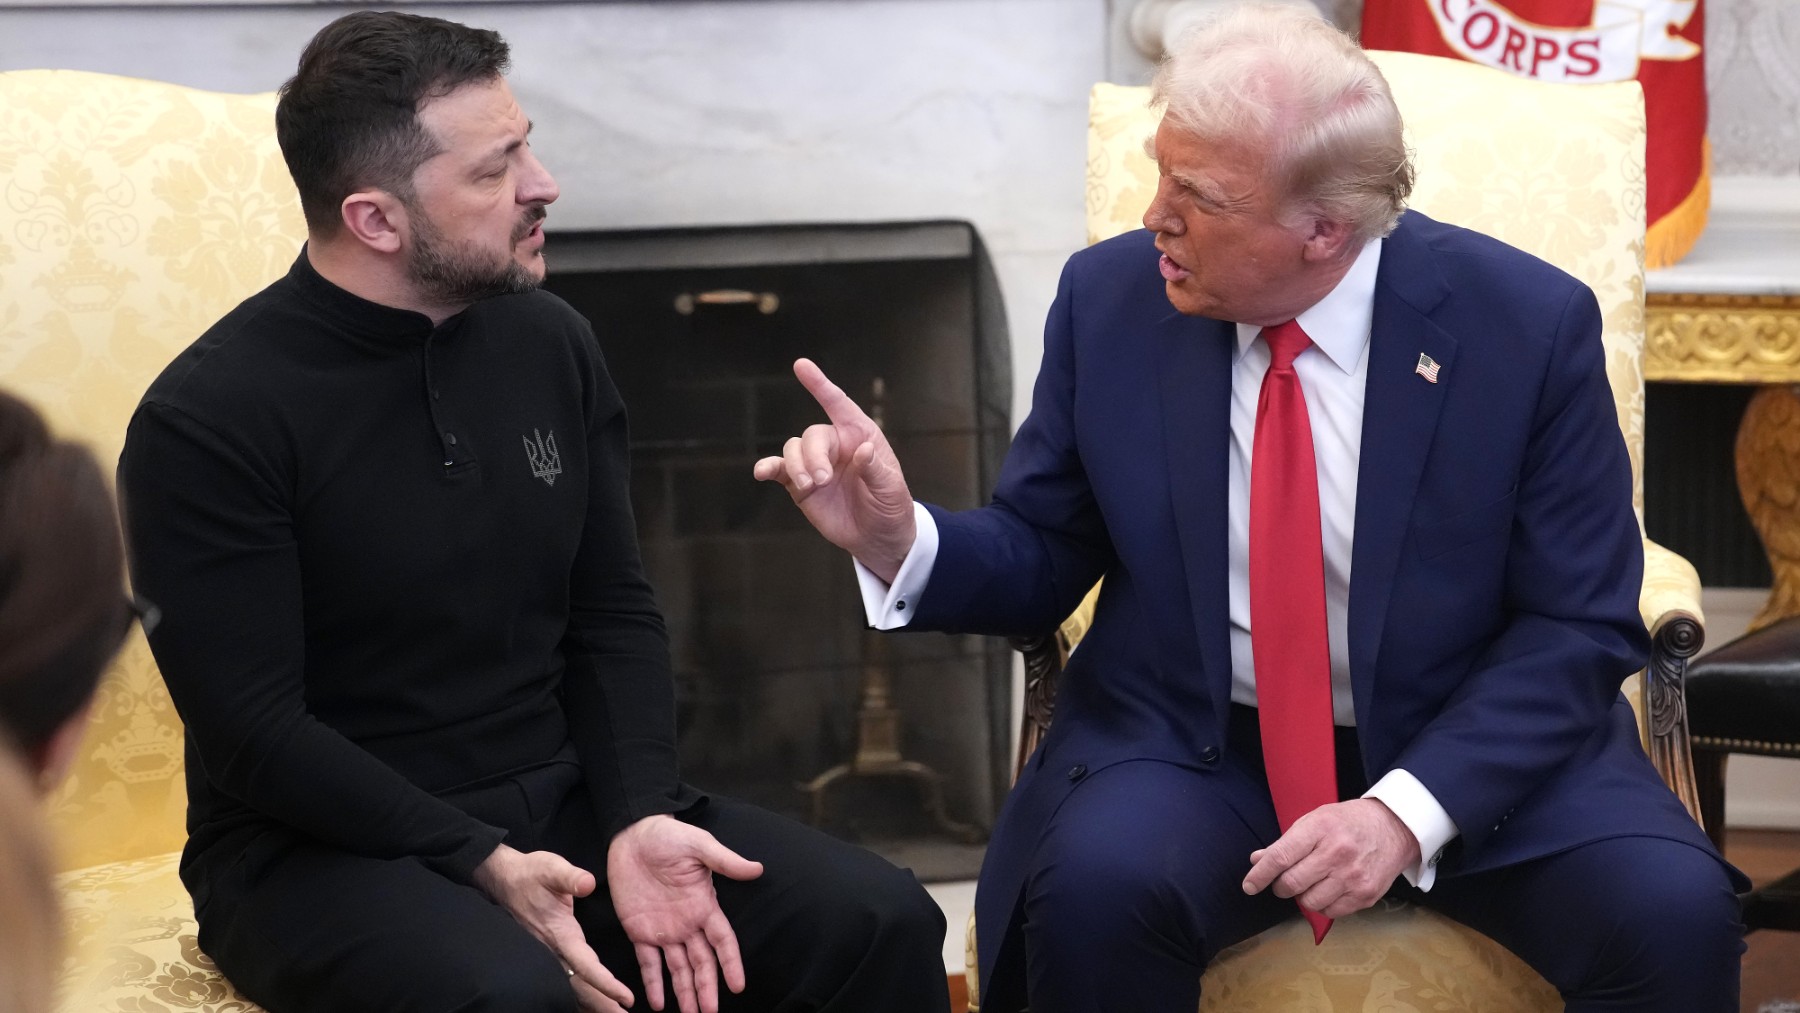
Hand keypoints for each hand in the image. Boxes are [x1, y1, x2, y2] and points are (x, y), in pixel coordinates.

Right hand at [472, 844, 635, 1010]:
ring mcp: (548, 955)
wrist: (504, 880)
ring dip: (592, 1004)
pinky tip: (590, 1004)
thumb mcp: (552, 868)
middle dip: (601, 1005)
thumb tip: (588, 883)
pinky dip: (580, 995)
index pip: (586, 966)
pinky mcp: (547, 954)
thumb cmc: (531, 874)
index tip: (626, 998)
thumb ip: (570, 877)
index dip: (606, 984)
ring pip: (572, 988)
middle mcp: (554, 951)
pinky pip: (565, 981)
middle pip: (580, 987)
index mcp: (560, 935)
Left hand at [608, 814, 764, 1012]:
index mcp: (704, 905)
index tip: (738, 986)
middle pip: (702, 962)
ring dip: (685, 992)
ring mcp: (664, 930)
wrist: (632, 833)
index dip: (730, 964)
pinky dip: (653, 983)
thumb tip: (757, 869)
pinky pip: (648, 962)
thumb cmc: (669, 836)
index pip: (723, 941)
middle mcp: (687, 923)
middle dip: (707, 988)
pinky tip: (658, 1004)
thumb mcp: (699, 845)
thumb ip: (725, 861)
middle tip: (710, 1012)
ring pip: (678, 969)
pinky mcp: (639, 930)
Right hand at [751, 358, 916, 582]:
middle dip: (813, 455)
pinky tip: (761, 472)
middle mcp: (835, 445)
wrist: (878, 538)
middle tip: (821, 480)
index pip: (838, 404)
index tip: (801, 365)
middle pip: (812, 435)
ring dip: (797, 466)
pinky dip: (768, 468)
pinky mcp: (800, 484)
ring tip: (811, 487)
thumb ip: (876, 469)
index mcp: (860, 436)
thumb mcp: (892, 489)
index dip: (819, 385)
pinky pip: (779, 470)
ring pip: (794, 449)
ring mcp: (815, 464)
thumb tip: (863, 450)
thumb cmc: (890, 506)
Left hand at [1240, 798, 1419, 918]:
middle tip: (1286, 880)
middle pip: (1292, 883)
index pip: (1280, 857)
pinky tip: (1329, 889)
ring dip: (1303, 896)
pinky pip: (1330, 912)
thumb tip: (1257, 860)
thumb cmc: (1348, 822)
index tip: (1249, 885)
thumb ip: (1286, 843)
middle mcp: (1337, 853)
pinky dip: (1323, 905)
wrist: (1393, 828)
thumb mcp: (1315, 820)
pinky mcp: (1365, 895)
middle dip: (1281, 886)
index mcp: (1320, 828)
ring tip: (1312, 882)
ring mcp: (1353, 876)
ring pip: (1309, 902)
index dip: (1260, 874)